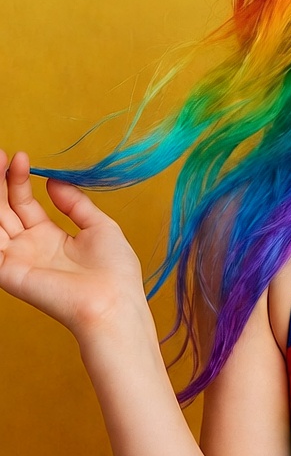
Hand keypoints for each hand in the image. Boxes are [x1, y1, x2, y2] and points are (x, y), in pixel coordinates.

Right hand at [0, 149, 145, 339]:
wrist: (114, 300)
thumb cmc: (114, 269)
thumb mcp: (99, 226)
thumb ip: (75, 204)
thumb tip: (54, 181)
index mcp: (49, 237)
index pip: (24, 203)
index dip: (19, 180)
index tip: (20, 155)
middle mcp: (28, 247)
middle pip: (5, 209)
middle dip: (0, 182)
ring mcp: (16, 259)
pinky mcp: (9, 272)